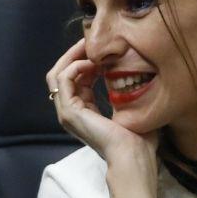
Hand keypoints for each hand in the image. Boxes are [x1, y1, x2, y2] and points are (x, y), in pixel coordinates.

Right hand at [47, 38, 157, 168]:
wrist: (134, 157)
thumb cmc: (139, 139)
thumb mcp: (130, 107)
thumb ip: (125, 89)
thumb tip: (137, 70)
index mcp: (84, 110)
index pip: (75, 77)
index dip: (85, 59)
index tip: (101, 49)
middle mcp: (72, 111)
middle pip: (61, 73)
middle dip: (74, 54)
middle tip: (89, 41)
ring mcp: (67, 113)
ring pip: (57, 74)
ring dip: (72, 56)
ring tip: (89, 48)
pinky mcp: (69, 112)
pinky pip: (63, 80)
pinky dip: (75, 66)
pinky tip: (91, 63)